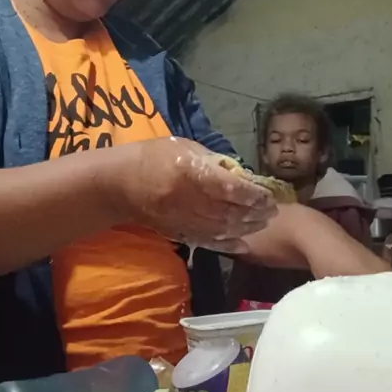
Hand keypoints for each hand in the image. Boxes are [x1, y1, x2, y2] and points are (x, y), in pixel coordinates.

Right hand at [98, 137, 276, 252]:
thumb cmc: (153, 156)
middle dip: (255, 212)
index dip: (253, 194)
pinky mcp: (177, 232)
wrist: (118, 183)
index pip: (231, 187)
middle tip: (272, 210)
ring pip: (222, 229)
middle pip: (230, 211)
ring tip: (262, 222)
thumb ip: (214, 161)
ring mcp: (182, 218)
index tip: (268, 195)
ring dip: (246, 228)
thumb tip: (241, 174)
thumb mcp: (185, 147)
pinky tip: (243, 243)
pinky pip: (208, 242)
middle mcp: (188, 198)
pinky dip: (228, 245)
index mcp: (190, 172)